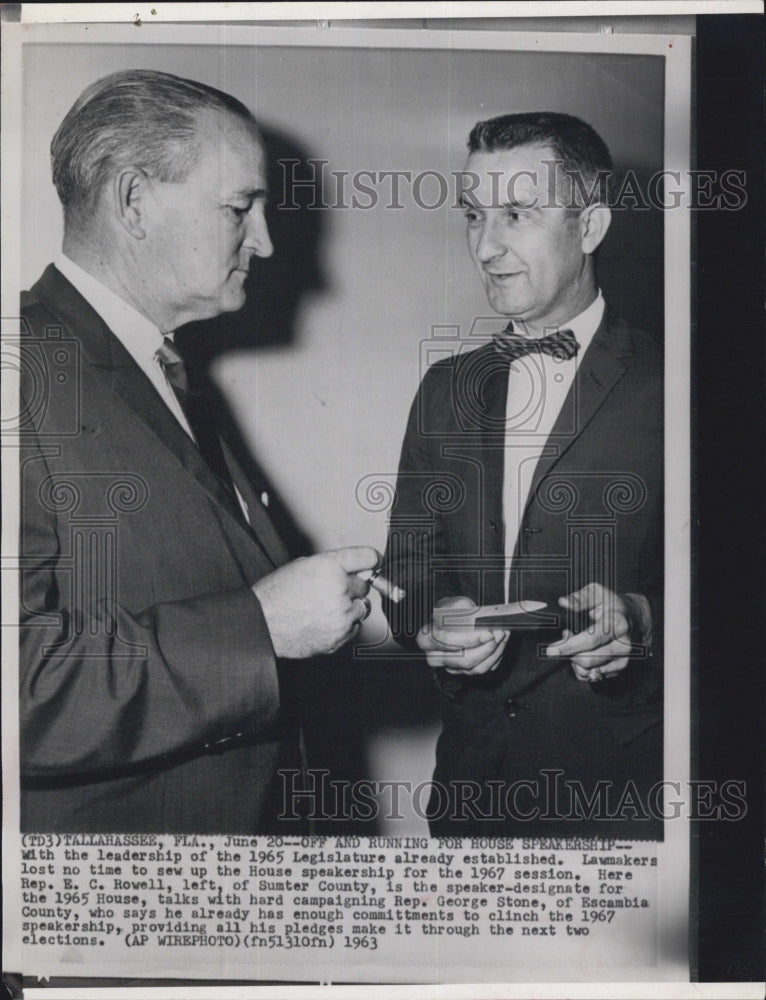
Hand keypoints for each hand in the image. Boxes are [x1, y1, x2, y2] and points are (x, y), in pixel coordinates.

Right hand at [253, 546, 379, 657]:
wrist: (261, 624)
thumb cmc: (276, 595)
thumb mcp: (302, 565)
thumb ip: (331, 565)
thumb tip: (351, 568)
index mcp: (330, 567)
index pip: (368, 557)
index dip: (371, 560)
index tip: (373, 562)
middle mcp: (340, 590)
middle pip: (365, 586)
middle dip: (352, 586)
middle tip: (333, 590)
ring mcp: (341, 616)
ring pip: (362, 608)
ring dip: (350, 607)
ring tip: (326, 607)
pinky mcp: (340, 637)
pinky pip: (353, 628)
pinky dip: (344, 625)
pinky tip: (324, 621)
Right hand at [417, 596, 509, 675]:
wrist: (453, 619)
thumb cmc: (451, 611)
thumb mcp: (453, 604)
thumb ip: (462, 609)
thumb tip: (475, 616)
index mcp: (426, 638)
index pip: (446, 642)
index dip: (468, 639)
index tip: (486, 633)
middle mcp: (435, 656)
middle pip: (463, 660)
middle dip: (486, 648)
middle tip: (499, 634)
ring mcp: (450, 666)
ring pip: (475, 668)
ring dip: (494, 652)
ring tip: (503, 635)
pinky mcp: (463, 671)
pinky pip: (482, 669)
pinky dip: (495, 657)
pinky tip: (500, 643)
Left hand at [545, 582, 635, 681]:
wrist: (633, 618)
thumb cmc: (612, 605)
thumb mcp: (597, 593)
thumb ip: (580, 598)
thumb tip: (564, 602)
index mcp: (618, 624)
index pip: (591, 640)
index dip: (569, 646)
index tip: (551, 650)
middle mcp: (624, 645)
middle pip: (587, 660)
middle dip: (569, 653)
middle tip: (566, 638)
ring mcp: (623, 659)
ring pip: (588, 671)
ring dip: (574, 660)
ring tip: (575, 644)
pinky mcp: (619, 669)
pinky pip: (592, 677)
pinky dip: (581, 668)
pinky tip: (582, 653)